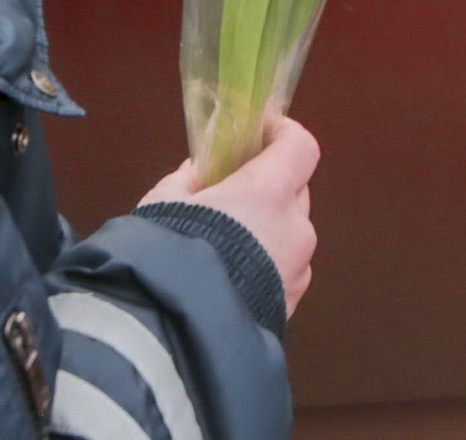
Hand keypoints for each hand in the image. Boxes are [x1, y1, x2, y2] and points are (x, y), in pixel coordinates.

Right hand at [140, 117, 319, 315]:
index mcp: (269, 192)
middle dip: (270, 185)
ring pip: (291, 234)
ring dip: (268, 228)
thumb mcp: (165, 203)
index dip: (283, 134)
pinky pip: (284, 269)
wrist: (175, 333)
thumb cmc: (170, 254)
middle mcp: (295, 228)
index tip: (261, 132)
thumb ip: (189, 179)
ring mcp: (298, 269)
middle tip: (233, 191)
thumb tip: (201, 171)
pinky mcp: (291, 303)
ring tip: (226, 242)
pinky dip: (265, 262)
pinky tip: (230, 276)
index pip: (301, 147)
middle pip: (296, 191)